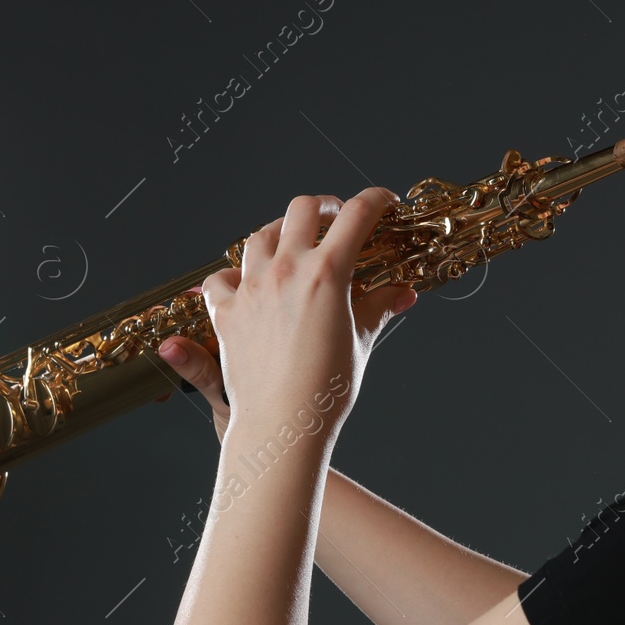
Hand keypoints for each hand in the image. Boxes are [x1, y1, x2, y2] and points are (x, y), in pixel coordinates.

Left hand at [157, 187, 414, 446]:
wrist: (283, 424)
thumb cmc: (327, 388)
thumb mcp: (360, 341)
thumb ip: (379, 307)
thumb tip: (403, 293)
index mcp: (327, 273)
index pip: (358, 214)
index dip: (377, 200)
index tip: (385, 203)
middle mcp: (286, 270)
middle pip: (304, 209)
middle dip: (326, 207)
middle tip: (337, 220)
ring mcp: (252, 288)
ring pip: (261, 235)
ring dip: (280, 232)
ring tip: (292, 246)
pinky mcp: (227, 311)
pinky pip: (221, 279)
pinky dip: (233, 276)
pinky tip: (246, 284)